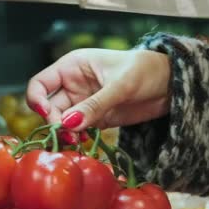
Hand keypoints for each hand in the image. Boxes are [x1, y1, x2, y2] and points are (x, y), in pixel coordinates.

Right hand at [26, 49, 170, 134]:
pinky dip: (79, 139)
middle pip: (50, 107)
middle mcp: (74, 84)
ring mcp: (84, 103)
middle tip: (69, 136)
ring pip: (63, 122)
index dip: (37, 100)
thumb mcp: (120, 86)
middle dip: (55, 123)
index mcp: (72, 66)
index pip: (40, 83)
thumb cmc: (146, 71)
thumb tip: (68, 124)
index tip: (50, 116)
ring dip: (66, 134)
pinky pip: (79, 131)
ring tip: (78, 142)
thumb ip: (95, 105)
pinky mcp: (97, 118)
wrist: (171, 85)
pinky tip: (87, 142)